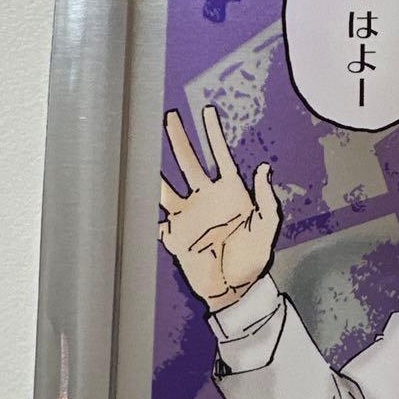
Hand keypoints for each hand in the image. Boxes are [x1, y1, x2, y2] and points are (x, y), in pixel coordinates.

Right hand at [159, 105, 280, 312]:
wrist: (236, 286)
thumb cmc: (253, 256)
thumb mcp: (266, 225)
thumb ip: (265, 197)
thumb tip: (263, 168)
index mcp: (230, 192)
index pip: (220, 156)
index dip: (213, 134)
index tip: (207, 112)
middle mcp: (206, 198)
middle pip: (189, 161)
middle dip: (179, 138)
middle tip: (170, 116)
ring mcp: (189, 214)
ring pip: (168, 183)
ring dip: (157, 166)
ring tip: (141, 147)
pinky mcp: (175, 233)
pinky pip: (156, 216)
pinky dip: (145, 207)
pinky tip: (132, 191)